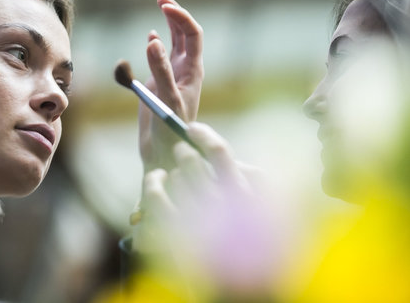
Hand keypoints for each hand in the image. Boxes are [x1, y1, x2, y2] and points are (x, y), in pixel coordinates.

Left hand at [134, 122, 264, 253]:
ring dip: (168, 173)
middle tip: (181, 153)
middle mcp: (219, 206)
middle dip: (183, 153)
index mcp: (242, 195)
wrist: (234, 281)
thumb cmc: (244, 236)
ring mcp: (195, 220)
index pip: (218, 150)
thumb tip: (222, 151)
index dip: (202, 134)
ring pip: (171, 177)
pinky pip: (153, 197)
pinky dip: (151, 186)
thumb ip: (247, 178)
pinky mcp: (173, 234)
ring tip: (167, 178)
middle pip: (189, 160)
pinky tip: (155, 185)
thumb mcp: (258, 207)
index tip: (191, 129)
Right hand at [139, 0, 203, 171]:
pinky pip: (162, 58)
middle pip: (186, 34)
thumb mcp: (166, 98)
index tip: (163, 6)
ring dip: (169, 24)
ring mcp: (173, 77)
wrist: (165, 153)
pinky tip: (151, 38)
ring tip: (161, 6)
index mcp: (192, 70)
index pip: (192, 34)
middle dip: (176, 14)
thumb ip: (160, 70)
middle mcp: (185, 71)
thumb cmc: (170, 130)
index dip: (180, 16)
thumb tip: (153, 40)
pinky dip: (157, 44)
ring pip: (175, 43)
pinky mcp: (160, 85)